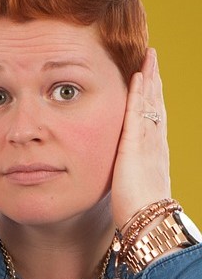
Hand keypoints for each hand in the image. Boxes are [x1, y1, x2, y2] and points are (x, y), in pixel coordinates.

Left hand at [110, 48, 170, 226]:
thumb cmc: (139, 211)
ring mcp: (148, 142)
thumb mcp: (133, 185)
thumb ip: (129, 173)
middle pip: (154, 103)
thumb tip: (123, 173)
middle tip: (151, 56)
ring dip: (149, 79)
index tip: (148, 77)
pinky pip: (138, 113)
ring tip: (147, 57)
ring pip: (149, 103)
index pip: (151, 116)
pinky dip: (138, 94)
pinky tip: (136, 76)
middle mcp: (154, 142)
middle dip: (153, 79)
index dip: (150, 96)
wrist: (149, 222)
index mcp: (152, 152)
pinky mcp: (136, 146)